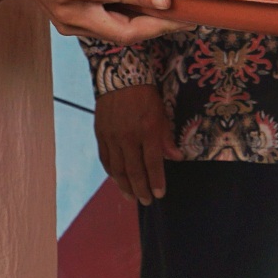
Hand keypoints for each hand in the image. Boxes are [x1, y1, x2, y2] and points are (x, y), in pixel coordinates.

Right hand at [0, 0, 184, 45]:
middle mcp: (69, 13)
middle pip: (120, 33)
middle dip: (155, 28)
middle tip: (186, 19)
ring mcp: (70, 23)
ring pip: (116, 35)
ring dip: (147, 29)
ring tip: (177, 18)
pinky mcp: (72, 25)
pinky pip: (107, 30)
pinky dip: (131, 24)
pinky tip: (151, 13)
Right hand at [95, 83, 179, 203]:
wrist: (120, 76)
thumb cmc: (145, 95)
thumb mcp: (161, 113)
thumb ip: (167, 138)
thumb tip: (176, 158)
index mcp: (147, 130)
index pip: (153, 163)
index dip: (156, 181)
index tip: (159, 194)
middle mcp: (128, 136)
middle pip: (134, 170)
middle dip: (141, 189)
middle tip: (146, 201)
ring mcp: (112, 136)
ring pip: (118, 169)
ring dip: (125, 186)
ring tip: (131, 196)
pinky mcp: (100, 134)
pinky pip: (105, 158)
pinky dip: (112, 172)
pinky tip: (117, 179)